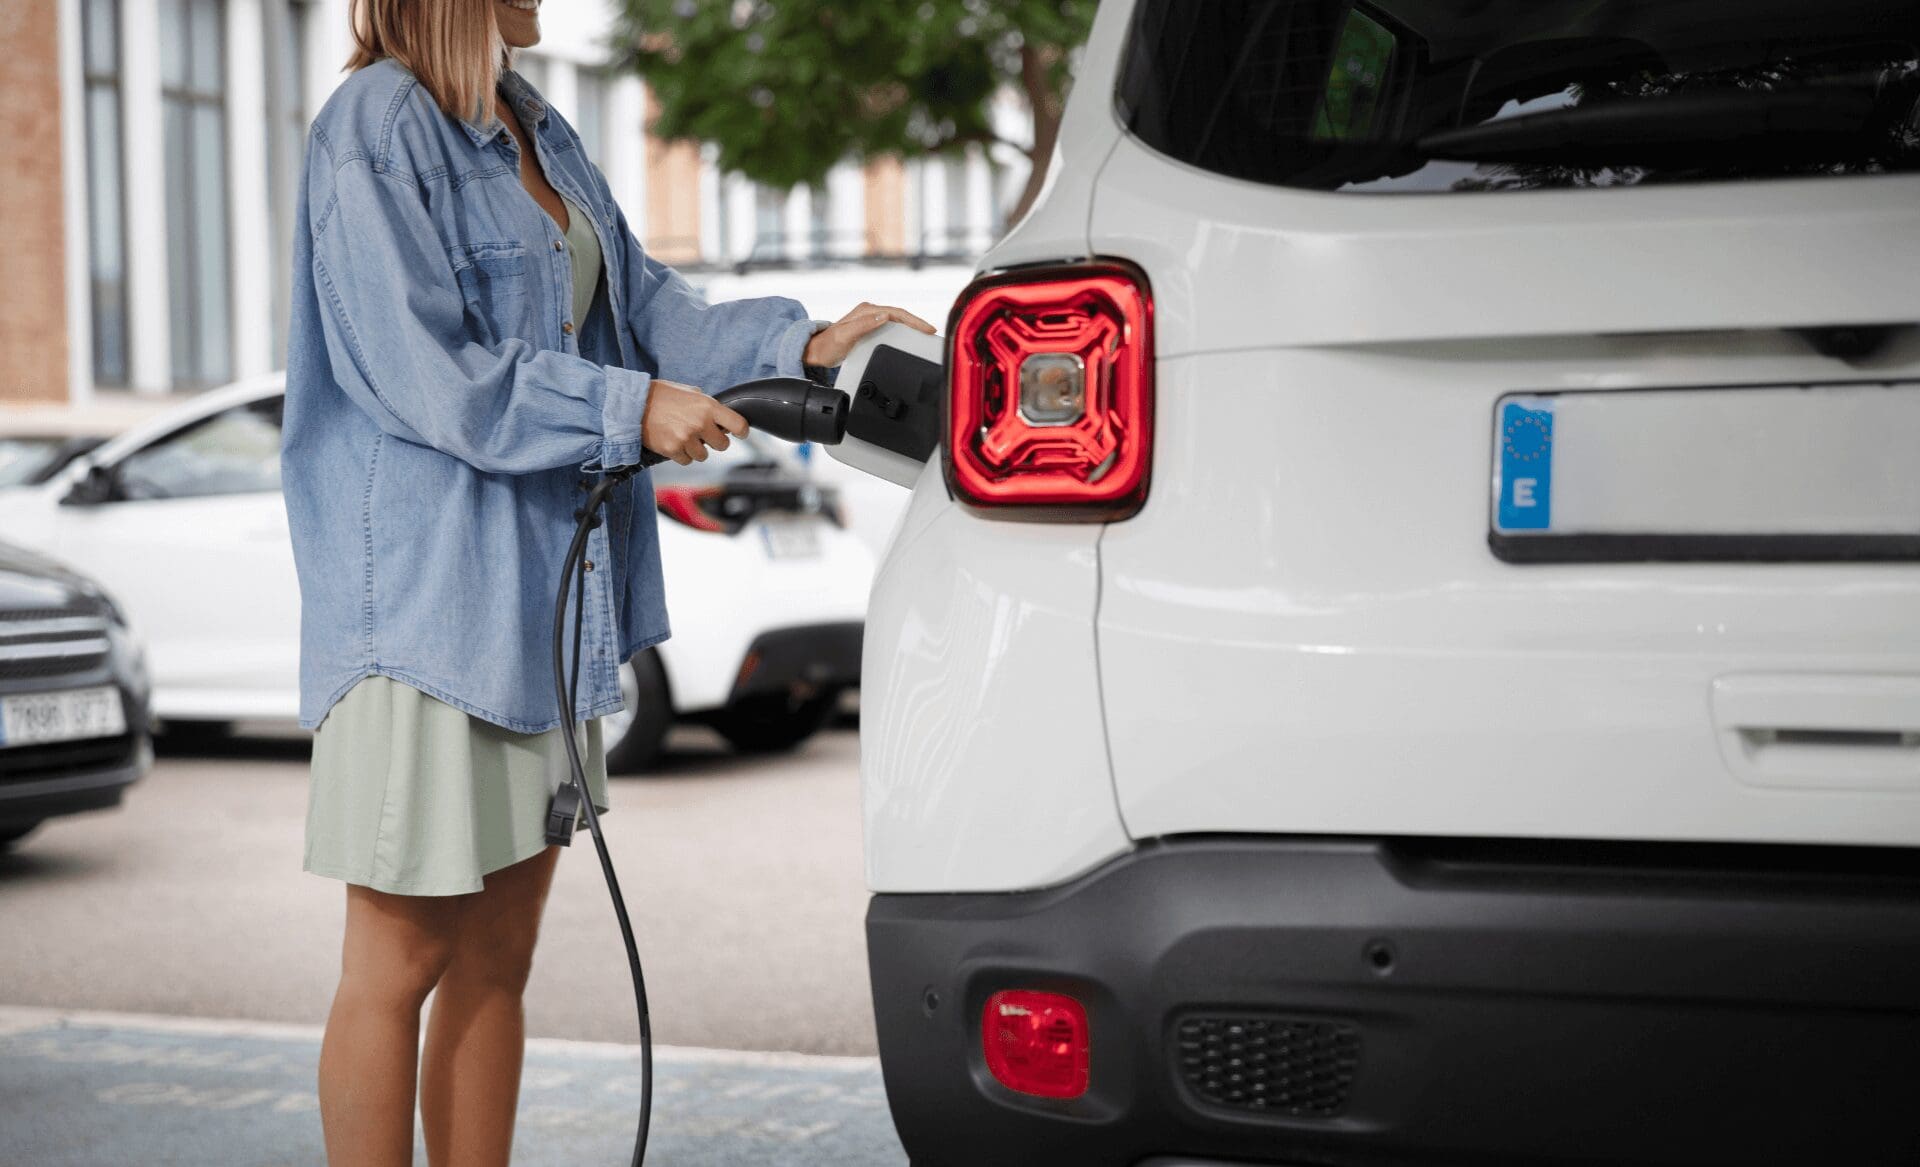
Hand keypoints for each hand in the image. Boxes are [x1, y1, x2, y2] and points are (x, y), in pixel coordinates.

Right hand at [641, 379, 748, 464]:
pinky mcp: (673, 449)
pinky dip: (681, 455)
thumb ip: (707, 405)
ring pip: (703, 455)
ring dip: (696, 449)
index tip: (739, 433)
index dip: (741, 431)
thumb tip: (721, 417)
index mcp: (708, 406)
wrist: (634, 403)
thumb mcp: (689, 392)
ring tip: (682, 436)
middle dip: (714, 441)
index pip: (738, 424)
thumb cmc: (660, 396)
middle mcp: (700, 423)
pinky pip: (687, 460)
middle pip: (723, 445)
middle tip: (702, 435)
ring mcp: (687, 438)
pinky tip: (673, 442)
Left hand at [802, 302, 936, 368]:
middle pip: (900, 315)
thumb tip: (884, 316)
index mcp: (866, 311)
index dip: (914, 320)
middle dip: (917, 323)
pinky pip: (891, 327)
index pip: (896, 313)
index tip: (927, 329)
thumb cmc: (828, 345)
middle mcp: (869, 312)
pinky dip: (903, 332)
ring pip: (897, 321)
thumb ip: (864, 325)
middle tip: (931, 333)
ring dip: (911, 327)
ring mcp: (869, 320)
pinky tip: (909, 339)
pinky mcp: (869, 329)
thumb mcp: (845, 335)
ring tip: (925, 336)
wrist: (816, 352)